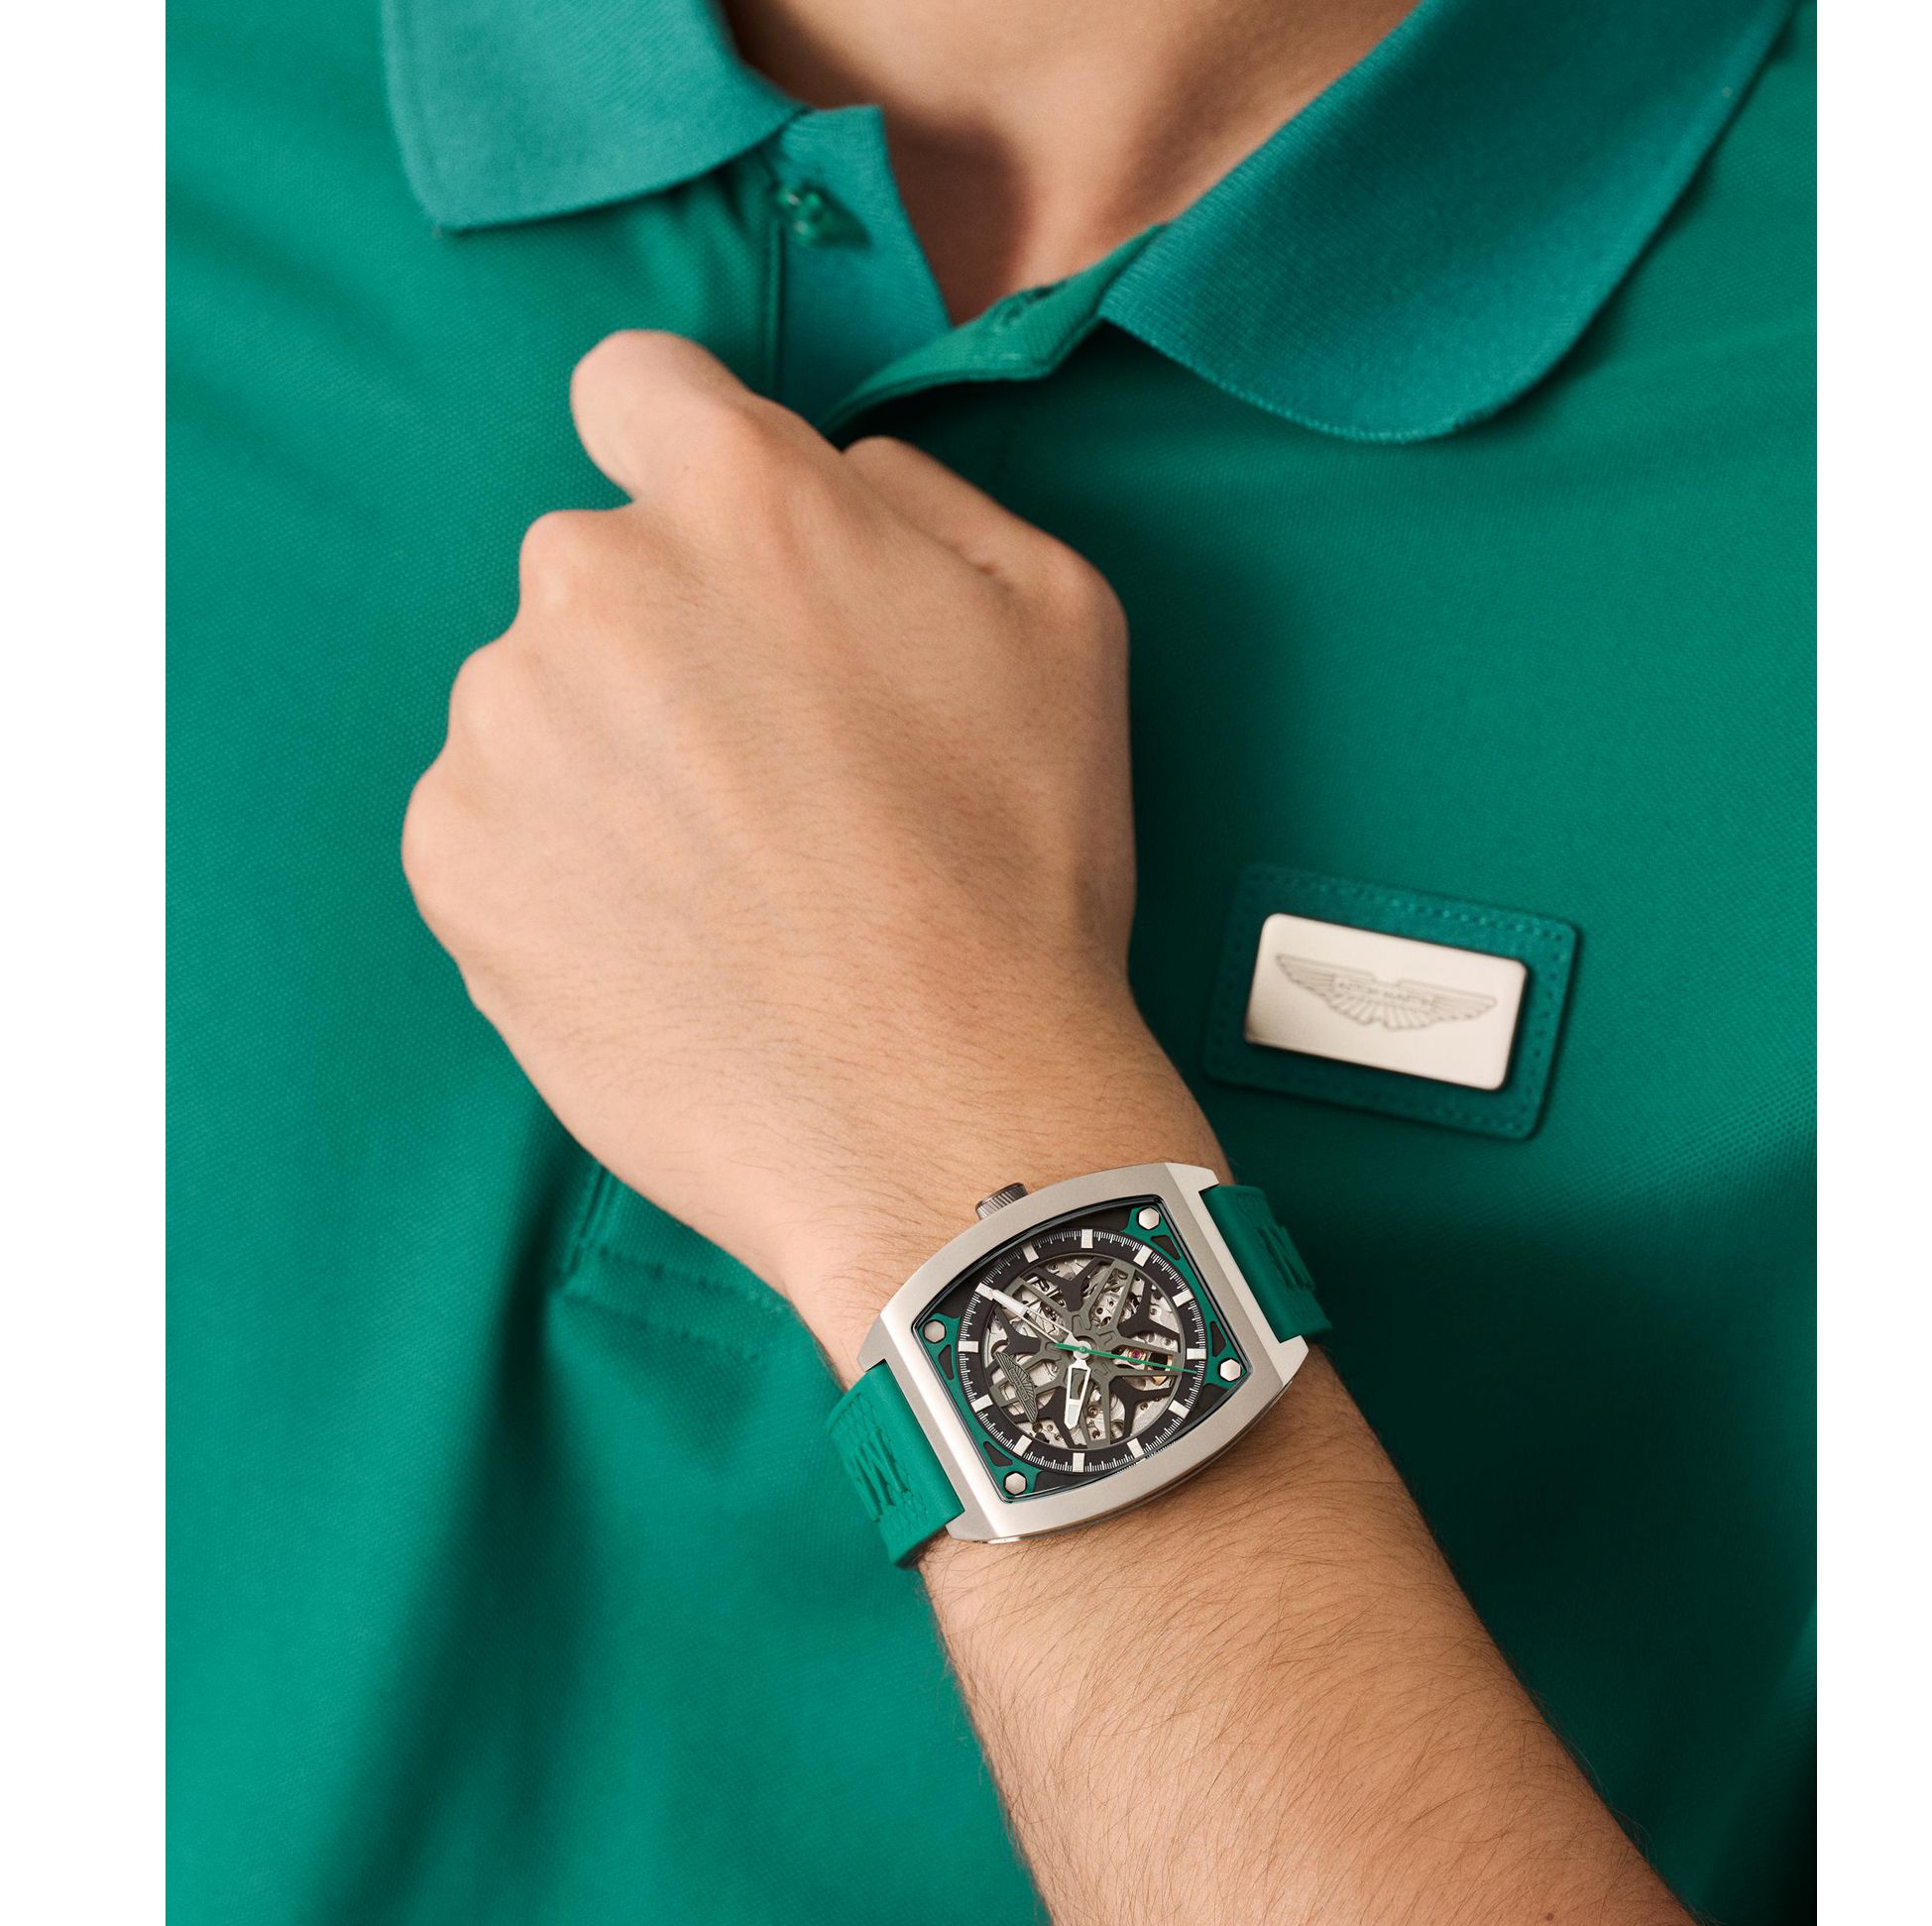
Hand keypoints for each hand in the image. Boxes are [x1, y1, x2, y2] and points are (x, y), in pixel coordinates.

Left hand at [403, 334, 1221, 1372]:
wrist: (942, 1117)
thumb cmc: (1018, 873)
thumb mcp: (1059, 620)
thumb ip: (919, 496)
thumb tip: (831, 478)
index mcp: (738, 500)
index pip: (636, 385)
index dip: (685, 450)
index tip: (724, 546)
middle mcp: (588, 587)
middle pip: (598, 565)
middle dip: (672, 632)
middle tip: (773, 767)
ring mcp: (503, 733)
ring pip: (540, 699)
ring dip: (612, 754)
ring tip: (728, 878)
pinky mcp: (455, 868)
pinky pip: (494, 818)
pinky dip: (560, 860)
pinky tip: (666, 936)